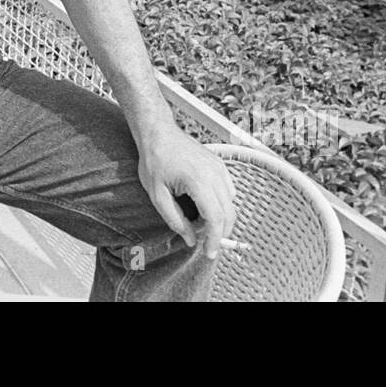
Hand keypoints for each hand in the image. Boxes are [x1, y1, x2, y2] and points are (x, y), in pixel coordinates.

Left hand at [136, 125, 236, 258]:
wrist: (158, 133)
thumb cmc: (154, 161)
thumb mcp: (156, 194)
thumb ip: (174, 219)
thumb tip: (190, 239)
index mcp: (198, 181)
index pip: (215, 218)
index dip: (214, 239)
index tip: (209, 253)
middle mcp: (214, 174)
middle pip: (228, 213)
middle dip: (220, 233)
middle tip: (205, 244)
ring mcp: (219, 168)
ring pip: (231, 203)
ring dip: (220, 219)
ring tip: (198, 222)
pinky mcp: (220, 165)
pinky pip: (229, 191)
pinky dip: (221, 204)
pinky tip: (203, 207)